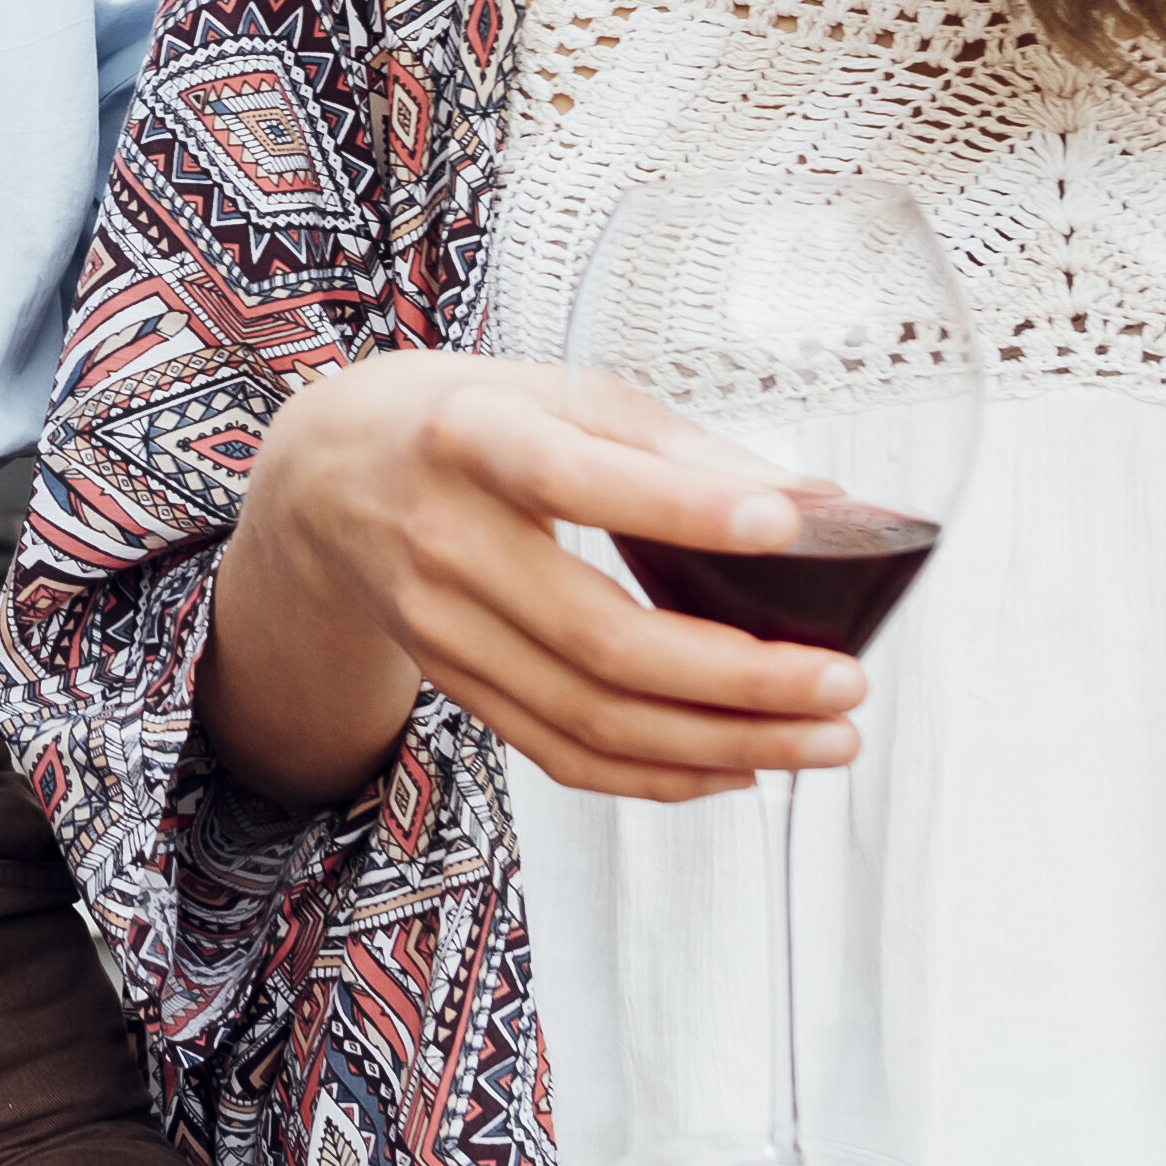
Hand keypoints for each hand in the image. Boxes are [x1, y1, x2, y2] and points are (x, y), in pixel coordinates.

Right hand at [230, 356, 863, 801]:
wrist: (322, 480)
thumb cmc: (461, 417)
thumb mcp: (554, 390)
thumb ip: (676, 445)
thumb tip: (817, 501)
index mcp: (470, 438)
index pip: (574, 481)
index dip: (680, 508)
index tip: (785, 525)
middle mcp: (444, 541)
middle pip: (599, 638)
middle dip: (740, 677)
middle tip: (843, 680)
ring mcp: (441, 628)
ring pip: (590, 718)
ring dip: (722, 744)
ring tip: (823, 739)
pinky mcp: (454, 683)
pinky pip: (561, 754)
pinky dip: (658, 776)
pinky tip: (738, 767)